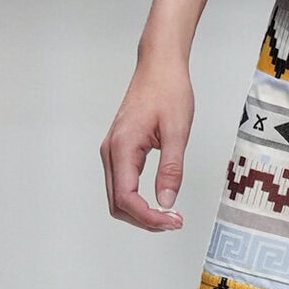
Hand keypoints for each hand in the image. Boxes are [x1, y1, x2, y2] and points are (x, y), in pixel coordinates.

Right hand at [101, 52, 194, 230]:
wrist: (159, 66)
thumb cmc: (168, 91)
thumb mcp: (177, 131)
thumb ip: (171, 168)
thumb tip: (166, 202)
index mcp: (122, 147)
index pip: (126, 197)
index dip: (148, 217)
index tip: (172, 221)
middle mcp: (111, 151)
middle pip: (117, 203)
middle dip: (144, 219)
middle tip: (174, 222)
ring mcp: (112, 150)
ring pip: (117, 196)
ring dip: (140, 211)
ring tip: (168, 215)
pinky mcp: (119, 149)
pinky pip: (121, 183)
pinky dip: (137, 198)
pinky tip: (157, 200)